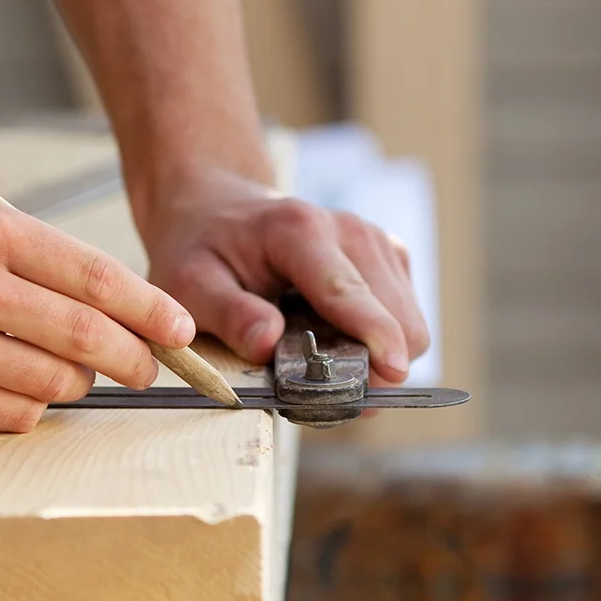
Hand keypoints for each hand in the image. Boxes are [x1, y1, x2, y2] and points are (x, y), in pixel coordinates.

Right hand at [0, 187, 194, 431]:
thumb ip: (35, 255)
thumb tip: (117, 307)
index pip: (97, 278)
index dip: (150, 310)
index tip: (179, 328)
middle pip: (87, 338)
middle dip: (137, 359)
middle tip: (150, 367)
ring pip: (56, 384)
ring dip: (81, 384)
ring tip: (75, 372)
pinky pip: (13, 416)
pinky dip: (34, 406)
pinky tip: (22, 387)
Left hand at [135, 168, 429, 383]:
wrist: (221, 211)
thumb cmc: (203, 251)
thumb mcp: (190, 285)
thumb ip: (229, 315)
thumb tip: (268, 344)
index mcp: (299, 230)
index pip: (346, 291)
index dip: (374, 334)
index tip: (393, 371)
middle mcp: (350, 231)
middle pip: (396, 318)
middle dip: (370, 367)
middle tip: (320, 389)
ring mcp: (377, 243)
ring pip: (410, 326)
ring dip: (374, 360)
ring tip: (320, 362)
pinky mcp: (390, 258)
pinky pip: (406, 321)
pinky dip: (379, 346)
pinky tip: (336, 341)